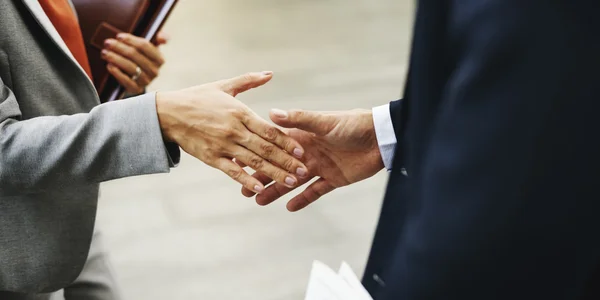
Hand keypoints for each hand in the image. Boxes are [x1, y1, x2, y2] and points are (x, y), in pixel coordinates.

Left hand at [102, 31, 167, 93]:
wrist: (137, 79)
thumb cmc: (142, 58)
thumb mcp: (151, 48)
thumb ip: (159, 39)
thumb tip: (162, 37)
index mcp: (159, 59)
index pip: (145, 46)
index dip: (131, 40)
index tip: (119, 36)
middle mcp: (155, 71)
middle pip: (135, 55)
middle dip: (119, 47)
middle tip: (107, 43)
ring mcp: (146, 81)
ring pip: (130, 67)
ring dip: (115, 58)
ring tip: (105, 53)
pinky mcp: (137, 89)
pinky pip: (126, 81)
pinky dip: (117, 72)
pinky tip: (109, 65)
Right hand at [156, 72, 307, 193]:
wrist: (167, 113)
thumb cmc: (198, 97)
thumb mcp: (224, 85)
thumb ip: (249, 80)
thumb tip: (270, 73)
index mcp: (240, 112)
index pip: (269, 130)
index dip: (287, 141)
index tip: (303, 150)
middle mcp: (234, 130)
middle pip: (266, 149)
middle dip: (287, 161)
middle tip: (304, 171)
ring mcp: (223, 145)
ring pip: (253, 162)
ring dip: (274, 173)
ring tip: (291, 182)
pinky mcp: (211, 158)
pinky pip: (232, 171)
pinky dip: (247, 180)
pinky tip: (261, 189)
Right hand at [241, 108, 384, 210]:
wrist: (379, 138)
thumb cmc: (352, 124)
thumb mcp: (323, 121)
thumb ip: (298, 119)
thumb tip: (271, 113)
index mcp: (303, 137)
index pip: (275, 147)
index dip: (258, 154)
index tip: (239, 162)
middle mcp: (308, 153)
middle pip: (280, 167)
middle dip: (263, 177)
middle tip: (244, 189)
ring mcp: (320, 167)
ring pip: (293, 182)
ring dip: (277, 191)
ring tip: (259, 200)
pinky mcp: (334, 179)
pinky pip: (315, 192)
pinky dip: (303, 200)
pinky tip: (288, 207)